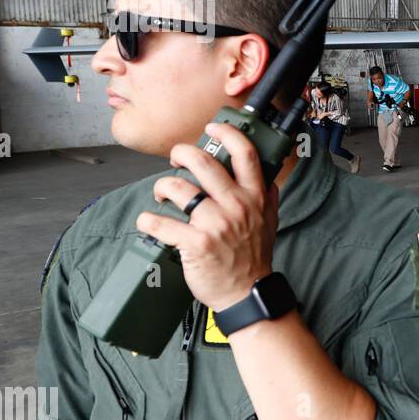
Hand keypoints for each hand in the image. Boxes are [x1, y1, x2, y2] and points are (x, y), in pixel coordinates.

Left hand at [138, 122, 277, 310]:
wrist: (246, 292)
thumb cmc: (254, 257)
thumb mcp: (270, 222)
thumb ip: (267, 197)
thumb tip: (267, 176)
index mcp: (254, 197)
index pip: (245, 154)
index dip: (226, 133)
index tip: (213, 128)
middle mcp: (236, 206)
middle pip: (203, 162)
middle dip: (181, 153)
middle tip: (175, 159)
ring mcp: (215, 224)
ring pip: (177, 188)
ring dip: (162, 187)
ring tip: (162, 195)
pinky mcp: (195, 243)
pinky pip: (160, 223)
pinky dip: (148, 220)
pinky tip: (149, 221)